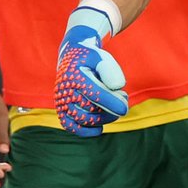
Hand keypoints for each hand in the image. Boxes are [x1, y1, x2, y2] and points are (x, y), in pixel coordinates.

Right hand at [54, 8, 129, 135]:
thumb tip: (118, 87)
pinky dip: (84, 131)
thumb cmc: (91, 58)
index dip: (111, 103)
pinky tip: (99, 128)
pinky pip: (70, 126)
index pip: (94, 94)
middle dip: (110, 109)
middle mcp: (65, 90)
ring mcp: (62, 101)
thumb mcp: (102, 57)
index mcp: (75, 75)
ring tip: (114, 106)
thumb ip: (110, 70)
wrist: (73, 56)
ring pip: (83, 119)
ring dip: (103, 118)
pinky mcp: (62, 109)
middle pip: (90, 110)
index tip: (124, 109)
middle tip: (123, 97)